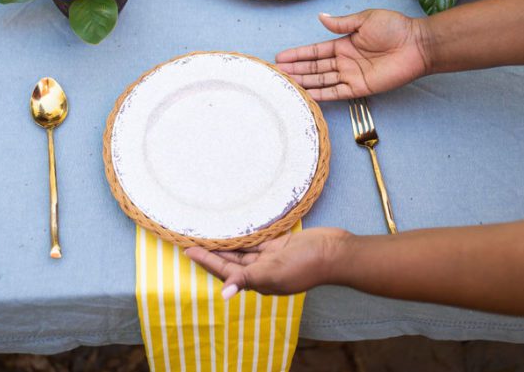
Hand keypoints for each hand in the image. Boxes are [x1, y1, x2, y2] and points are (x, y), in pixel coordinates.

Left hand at [185, 228, 350, 298]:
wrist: (335, 252)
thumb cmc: (306, 264)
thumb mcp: (274, 272)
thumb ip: (247, 279)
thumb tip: (225, 294)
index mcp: (258, 280)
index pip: (225, 271)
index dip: (207, 261)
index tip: (188, 250)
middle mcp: (262, 271)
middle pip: (231, 262)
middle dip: (212, 253)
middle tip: (192, 239)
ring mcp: (272, 258)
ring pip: (243, 251)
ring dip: (227, 244)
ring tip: (209, 233)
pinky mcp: (281, 246)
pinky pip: (258, 242)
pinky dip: (246, 237)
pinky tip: (235, 229)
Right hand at [275, 10, 430, 100]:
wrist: (416, 44)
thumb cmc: (394, 28)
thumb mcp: (365, 19)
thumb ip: (341, 23)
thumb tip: (321, 17)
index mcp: (344, 44)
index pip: (315, 51)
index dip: (298, 54)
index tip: (281, 57)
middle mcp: (345, 61)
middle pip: (314, 67)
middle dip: (296, 70)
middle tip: (276, 73)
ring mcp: (351, 76)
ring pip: (322, 80)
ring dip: (304, 82)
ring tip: (285, 84)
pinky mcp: (360, 88)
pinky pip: (337, 93)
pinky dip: (322, 95)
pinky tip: (307, 95)